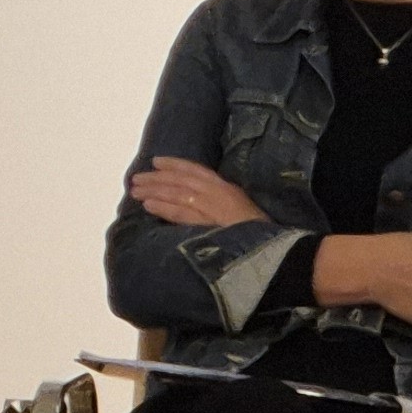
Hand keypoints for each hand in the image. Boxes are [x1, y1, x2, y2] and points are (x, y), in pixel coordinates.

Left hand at [128, 156, 266, 230]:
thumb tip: (197, 200)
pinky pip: (181, 214)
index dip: (175, 164)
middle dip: (157, 178)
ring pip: (176, 194)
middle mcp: (218, 193)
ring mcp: (213, 207)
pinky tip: (148, 206)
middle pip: (181, 180)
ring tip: (135, 191)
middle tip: (136, 178)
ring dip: (154, 191)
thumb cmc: (259, 233)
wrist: (276, 250)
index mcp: (227, 188)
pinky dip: (163, 208)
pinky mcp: (208, 224)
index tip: (156, 162)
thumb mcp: (241, 210)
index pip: (196, 170)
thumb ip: (221, 202)